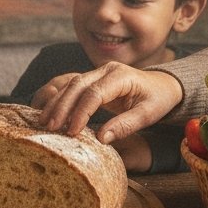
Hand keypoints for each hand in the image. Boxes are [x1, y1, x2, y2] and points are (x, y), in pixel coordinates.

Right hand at [35, 62, 184, 142]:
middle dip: (62, 106)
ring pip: (70, 84)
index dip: (81, 112)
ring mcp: (97, 72)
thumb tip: (101, 138)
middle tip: (50, 127)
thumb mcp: (148, 114)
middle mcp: (106, 69)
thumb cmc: (158, 99)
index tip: (71, 131)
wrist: (163, 85)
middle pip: (77, 85)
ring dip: (56, 102)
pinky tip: (50, 112)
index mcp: (121, 75)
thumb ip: (125, 125)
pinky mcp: (92, 79)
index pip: (94, 93)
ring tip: (44, 122)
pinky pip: (71, 86)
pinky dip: (59, 98)